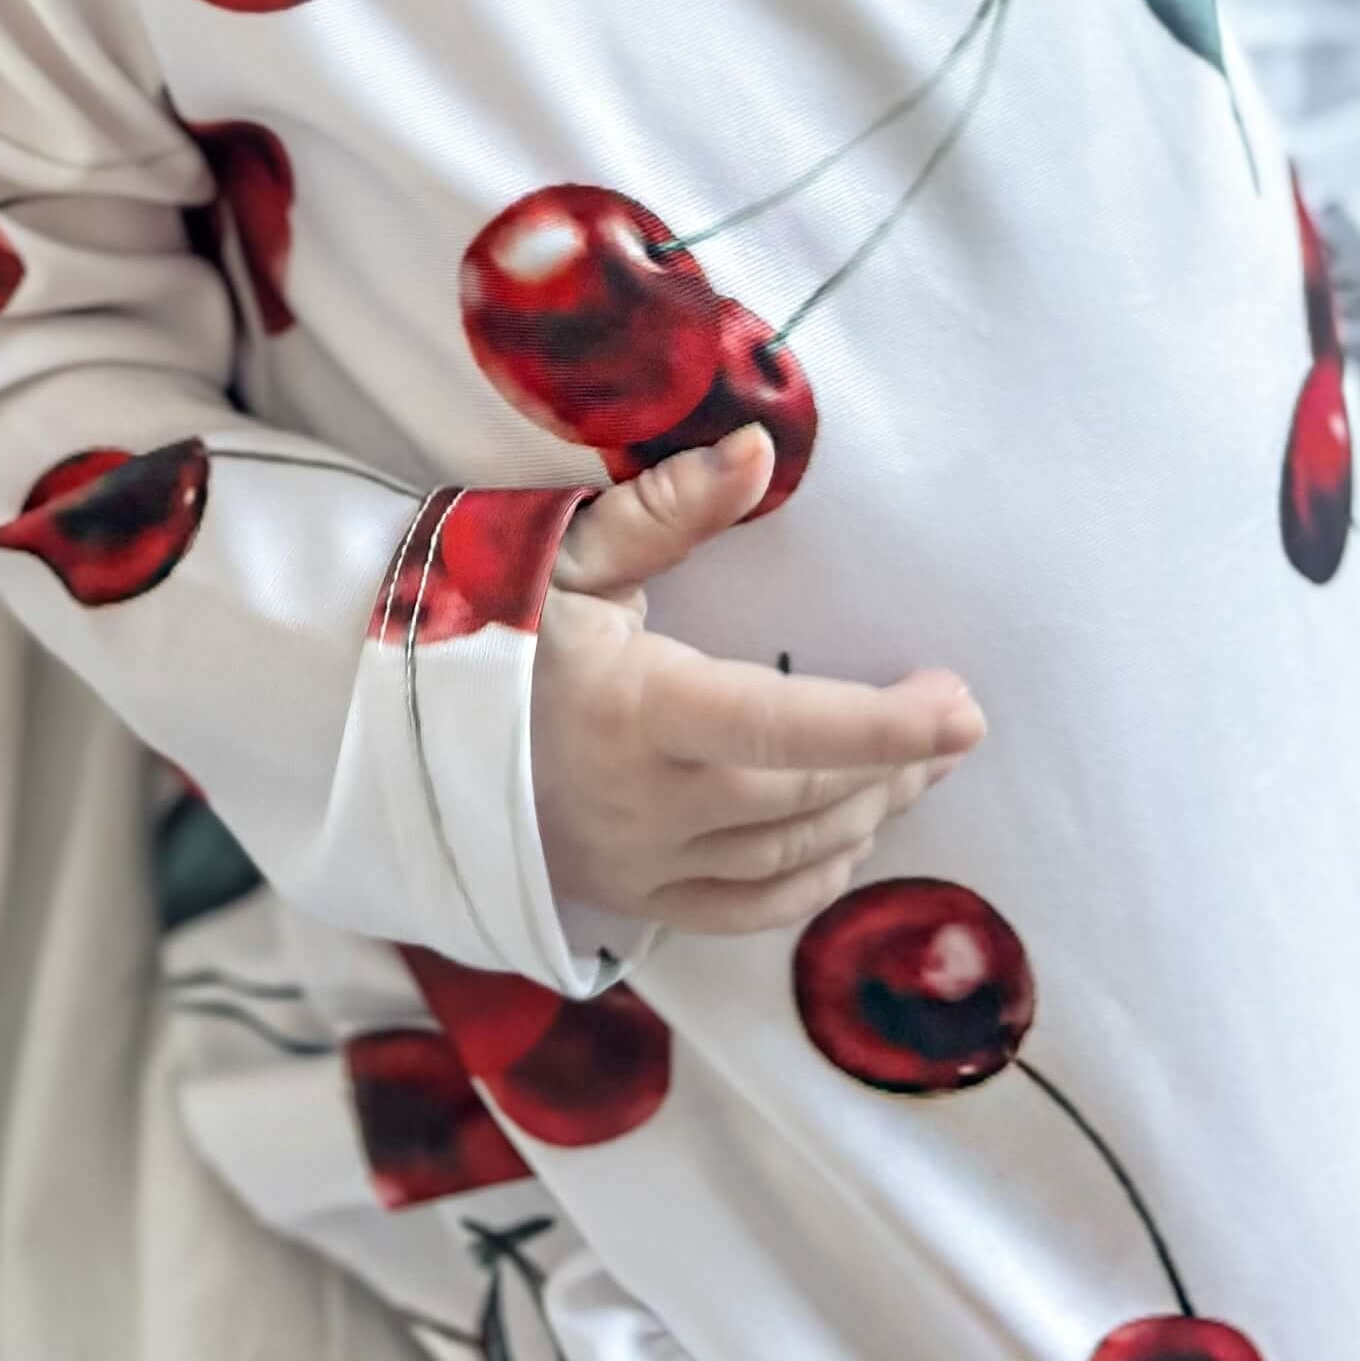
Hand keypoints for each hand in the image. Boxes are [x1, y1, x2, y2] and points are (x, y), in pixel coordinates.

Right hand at [530, 426, 984, 934]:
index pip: (781, 726)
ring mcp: (638, 862)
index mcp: (633, 709)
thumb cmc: (491, 626)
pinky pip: (746, 909)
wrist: (395, 726)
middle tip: (948, 717)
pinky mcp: (630, 896)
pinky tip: (849, 838)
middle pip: (803, 796)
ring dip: (865, 811)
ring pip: (786, 857)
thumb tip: (759, 451)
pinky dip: (813, 880)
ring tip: (912, 766)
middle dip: (892, 759)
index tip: (964, 709)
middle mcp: (643, 802)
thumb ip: (670, 510)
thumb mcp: (572, 555)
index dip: (880, 725)